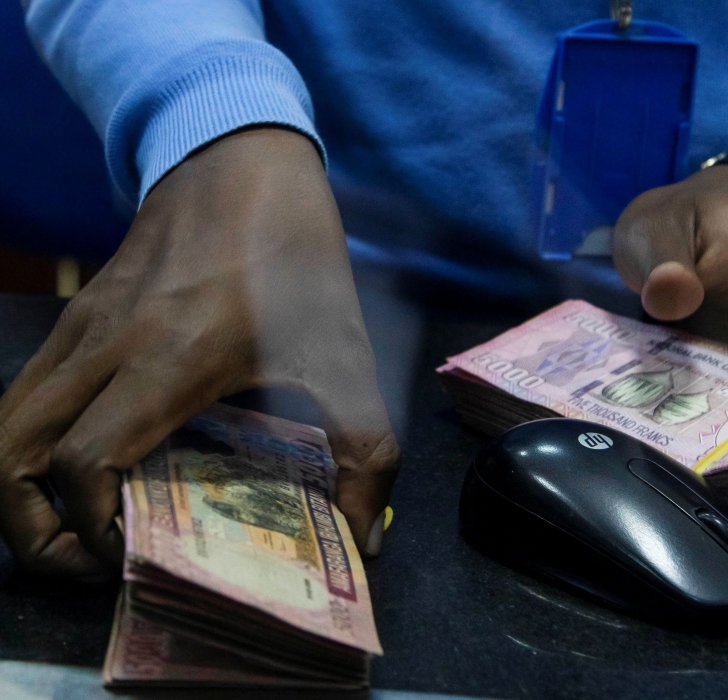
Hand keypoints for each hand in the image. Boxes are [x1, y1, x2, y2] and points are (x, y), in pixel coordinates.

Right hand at [0, 128, 398, 577]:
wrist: (242, 163)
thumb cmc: (296, 262)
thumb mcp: (347, 356)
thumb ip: (367, 452)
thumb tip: (364, 540)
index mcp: (172, 359)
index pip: (86, 462)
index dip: (94, 527)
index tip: (137, 554)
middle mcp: (107, 347)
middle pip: (11, 458)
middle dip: (35, 532)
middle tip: (89, 562)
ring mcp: (79, 329)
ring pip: (2, 428)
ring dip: (19, 492)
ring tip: (78, 529)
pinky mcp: (73, 318)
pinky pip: (23, 397)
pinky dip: (32, 448)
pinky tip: (89, 468)